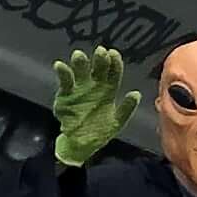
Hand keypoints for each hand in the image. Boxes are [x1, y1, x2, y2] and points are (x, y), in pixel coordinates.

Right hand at [49, 47, 138, 164]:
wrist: (81, 145)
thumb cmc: (99, 132)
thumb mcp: (116, 123)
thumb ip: (126, 109)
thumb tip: (136, 93)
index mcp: (108, 90)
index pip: (113, 73)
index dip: (114, 63)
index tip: (114, 54)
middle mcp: (94, 86)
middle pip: (98, 70)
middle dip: (99, 60)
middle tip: (100, 52)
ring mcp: (79, 90)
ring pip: (80, 73)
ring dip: (80, 64)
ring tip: (79, 56)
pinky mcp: (65, 96)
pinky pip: (65, 83)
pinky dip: (62, 74)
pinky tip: (60, 66)